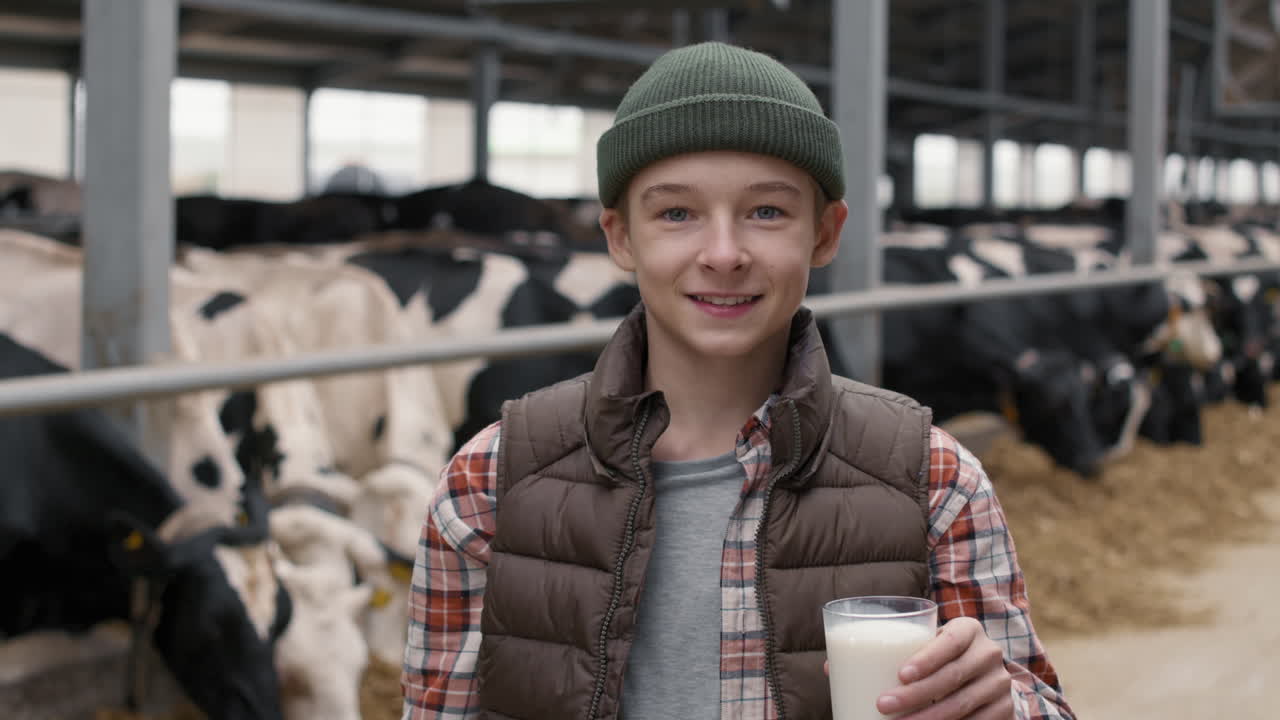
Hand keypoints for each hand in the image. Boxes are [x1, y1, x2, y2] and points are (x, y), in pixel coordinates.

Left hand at [824, 617, 1013, 718]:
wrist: (983, 674)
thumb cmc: (937, 656)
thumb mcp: (921, 646)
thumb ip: (886, 650)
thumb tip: (831, 668)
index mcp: (968, 630)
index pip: (951, 641)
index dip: (927, 658)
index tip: (900, 675)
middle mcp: (989, 654)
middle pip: (952, 677)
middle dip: (916, 695)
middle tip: (883, 705)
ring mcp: (1000, 684)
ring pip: (962, 705)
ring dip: (928, 719)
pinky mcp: (1005, 711)